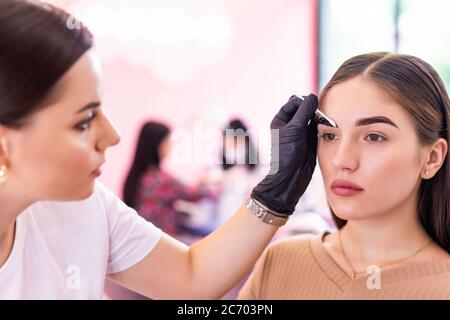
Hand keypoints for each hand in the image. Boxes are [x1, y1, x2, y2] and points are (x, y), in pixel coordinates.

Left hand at [251, 94, 318, 214]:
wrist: (292, 176)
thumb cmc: (287, 154)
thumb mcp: (294, 130)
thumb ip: (304, 112)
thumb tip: (313, 96)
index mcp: (281, 119)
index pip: (294, 101)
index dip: (304, 101)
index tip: (312, 107)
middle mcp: (291, 124)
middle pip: (305, 107)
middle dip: (314, 108)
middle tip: (321, 113)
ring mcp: (301, 131)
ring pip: (313, 116)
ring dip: (320, 116)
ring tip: (325, 120)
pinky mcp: (311, 138)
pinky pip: (319, 126)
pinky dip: (324, 125)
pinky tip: (328, 127)